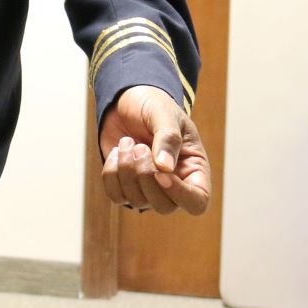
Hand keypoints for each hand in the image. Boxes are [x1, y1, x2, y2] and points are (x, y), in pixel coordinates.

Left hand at [99, 84, 210, 215]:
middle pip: (164, 206)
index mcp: (194, 169)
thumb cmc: (154, 106)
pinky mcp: (125, 185)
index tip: (160, 172)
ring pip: (137, 201)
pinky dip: (111, 174)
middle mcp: (174, 185)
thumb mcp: (165, 114)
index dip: (180, 194)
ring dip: (126, 170)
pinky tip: (116, 152)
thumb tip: (165, 168)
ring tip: (128, 142)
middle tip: (139, 146)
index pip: (197, 202)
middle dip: (145, 176)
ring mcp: (149, 188)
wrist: (128, 101)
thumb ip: (168, 138)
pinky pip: (116, 195)